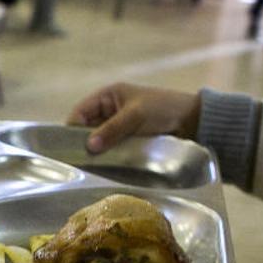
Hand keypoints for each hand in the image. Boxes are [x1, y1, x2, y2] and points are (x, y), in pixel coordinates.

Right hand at [66, 83, 199, 153]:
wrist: (193, 121)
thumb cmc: (163, 110)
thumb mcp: (135, 116)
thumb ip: (111, 130)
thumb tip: (88, 147)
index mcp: (107, 96)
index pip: (79, 112)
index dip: (71, 128)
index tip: (69, 147)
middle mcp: (109, 111)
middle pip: (85, 129)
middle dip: (83, 142)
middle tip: (79, 160)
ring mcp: (118, 127)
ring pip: (98, 141)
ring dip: (96, 151)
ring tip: (91, 166)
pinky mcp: (127, 141)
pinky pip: (110, 149)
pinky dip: (108, 156)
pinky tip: (104, 166)